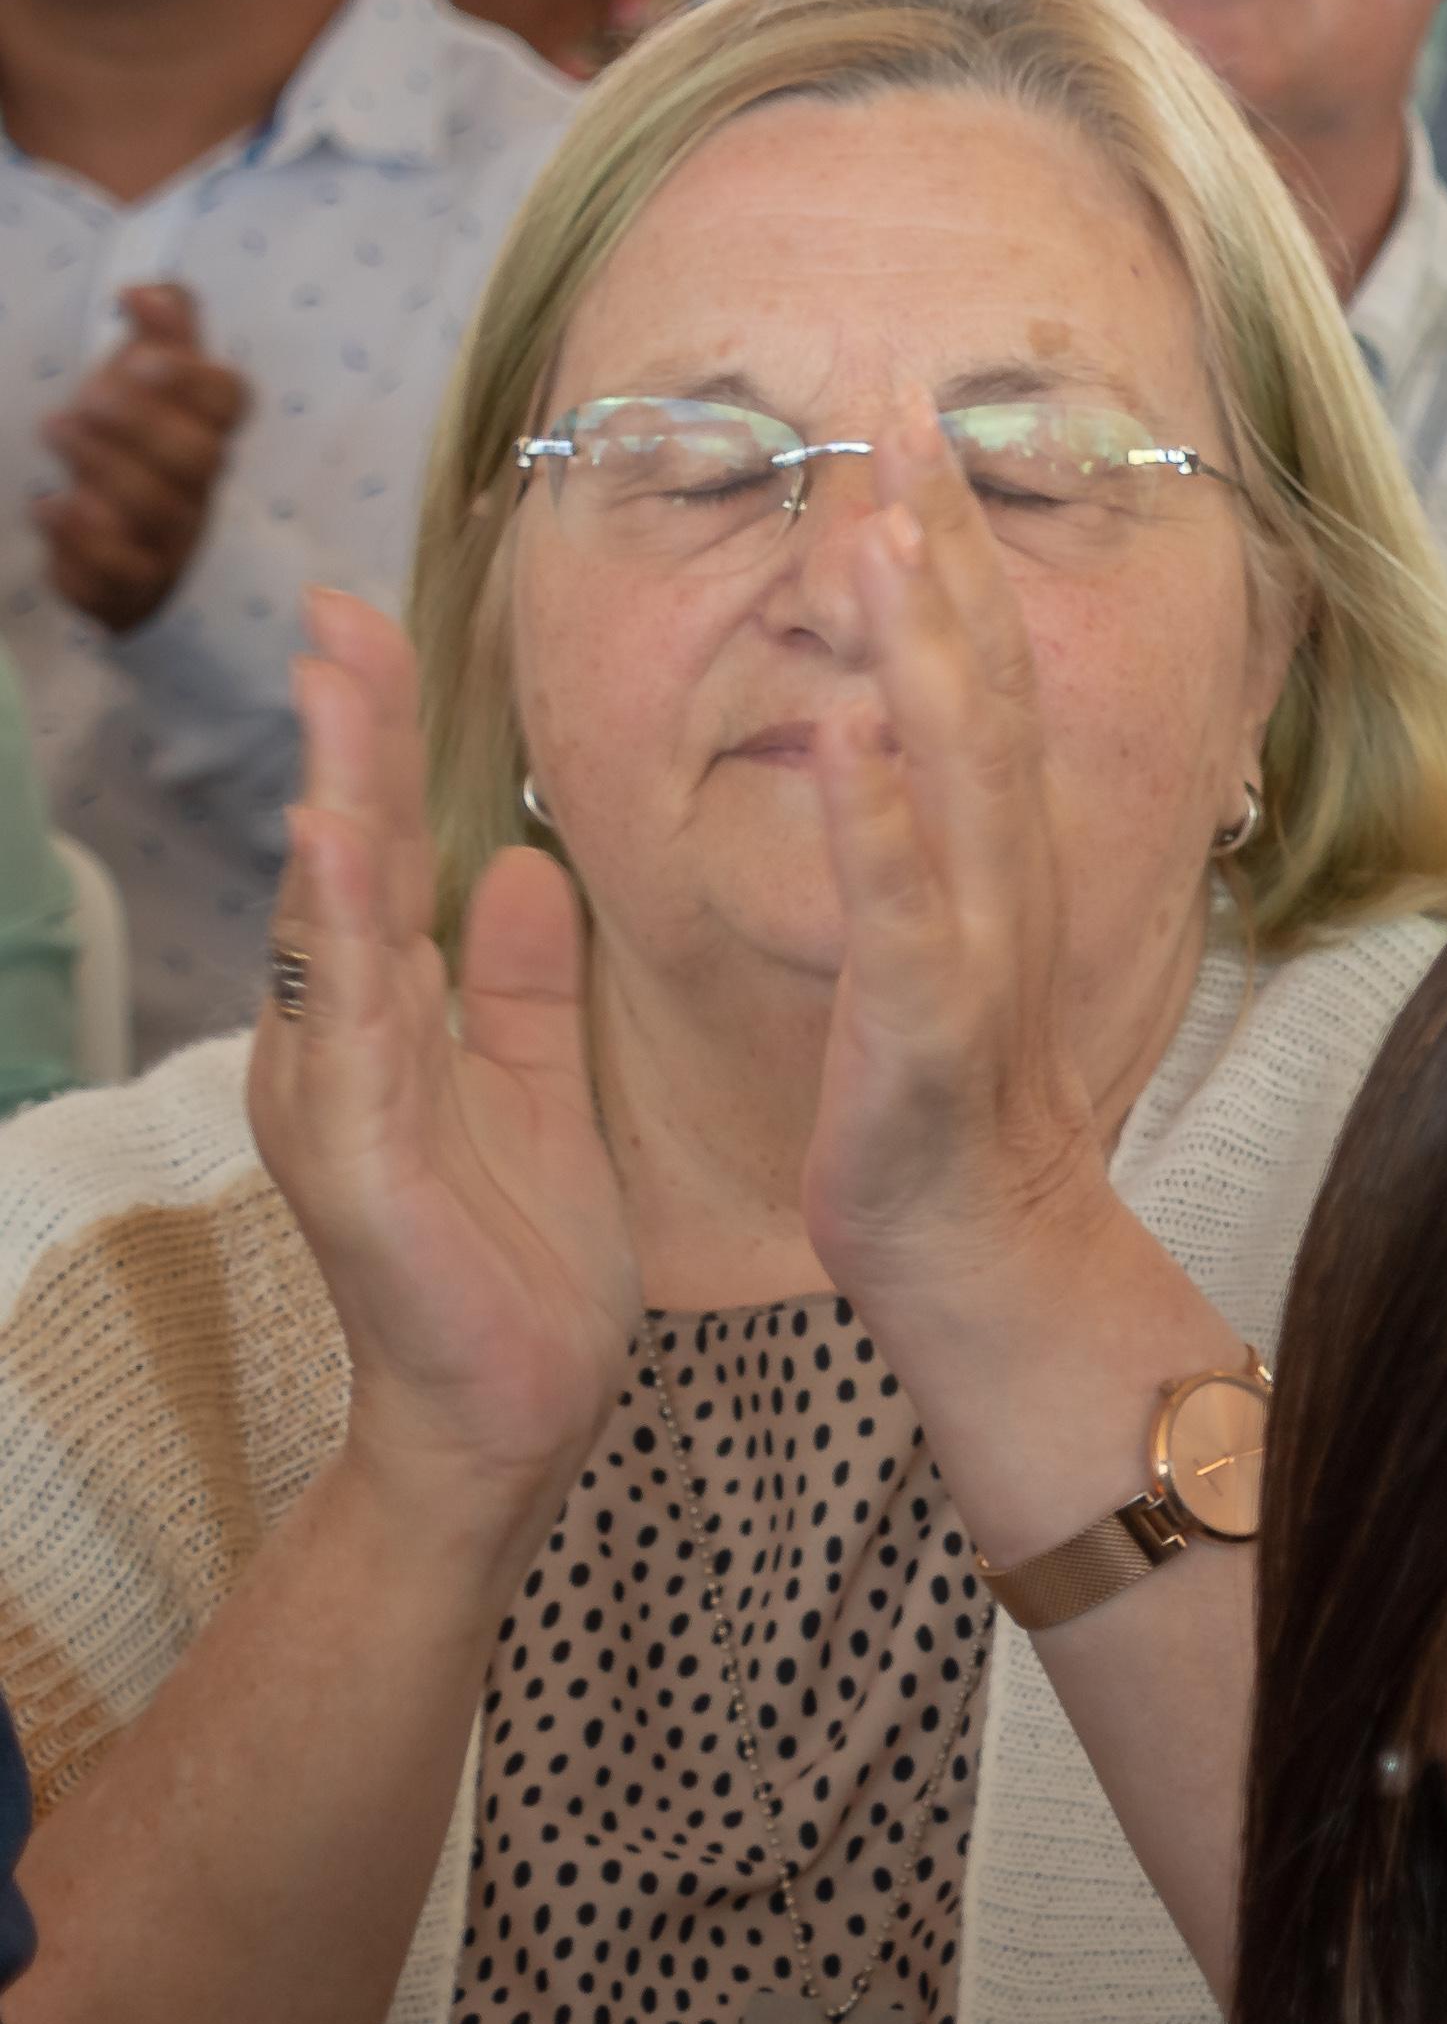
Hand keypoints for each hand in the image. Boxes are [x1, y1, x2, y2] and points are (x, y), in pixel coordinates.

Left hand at [36, 279, 245, 632]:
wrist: (111, 539)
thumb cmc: (127, 441)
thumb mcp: (139, 377)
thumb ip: (157, 328)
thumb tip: (141, 289)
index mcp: (202, 426)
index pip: (227, 401)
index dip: (193, 382)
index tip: (142, 357)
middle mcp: (196, 485)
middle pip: (196, 459)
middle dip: (141, 425)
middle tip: (86, 399)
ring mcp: (169, 539)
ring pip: (159, 514)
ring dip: (106, 470)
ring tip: (55, 430)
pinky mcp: (130, 586)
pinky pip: (120, 577)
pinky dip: (83, 544)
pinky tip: (46, 508)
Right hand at [244, 588, 637, 1553]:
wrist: (512, 1410)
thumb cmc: (520, 1261)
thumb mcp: (538, 1089)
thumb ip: (522, 985)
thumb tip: (525, 869)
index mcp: (382, 1022)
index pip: (383, 856)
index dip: (380, 749)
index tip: (379, 635)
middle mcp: (336, 1044)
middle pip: (340, 863)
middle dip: (341, 738)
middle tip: (338, 613)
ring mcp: (333, 1097)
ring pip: (331, 921)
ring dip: (334, 799)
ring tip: (334, 688)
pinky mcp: (357, 1158)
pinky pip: (353, 1025)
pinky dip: (347, 932)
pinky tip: (340, 849)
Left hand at [791, 420, 1130, 1318]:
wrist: (990, 1248)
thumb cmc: (945, 1097)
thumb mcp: (940, 926)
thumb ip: (929, 815)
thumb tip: (890, 702)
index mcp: (996, 841)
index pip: (981, 659)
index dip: (948, 531)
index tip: (909, 409)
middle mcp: (1006, 867)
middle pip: (985, 674)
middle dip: (943, 535)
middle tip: (903, 406)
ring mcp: (975, 942)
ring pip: (960, 766)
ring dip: (926, 641)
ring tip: (886, 527)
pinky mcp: (927, 1025)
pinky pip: (903, 908)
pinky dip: (883, 817)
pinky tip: (853, 735)